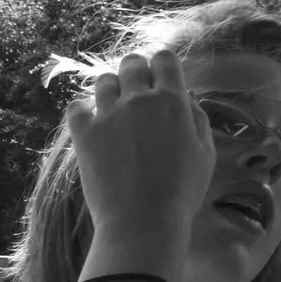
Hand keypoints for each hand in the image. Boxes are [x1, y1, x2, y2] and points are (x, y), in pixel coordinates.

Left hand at [67, 50, 214, 260]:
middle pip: (131, 64)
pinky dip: (82, 111)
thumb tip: (185, 97)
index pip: (164, 59)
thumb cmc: (180, 192)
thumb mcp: (205, 152)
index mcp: (173, 100)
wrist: (142, 222)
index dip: (161, 65)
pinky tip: (90, 124)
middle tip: (135, 91)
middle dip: (134, 72)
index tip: (158, 78)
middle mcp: (138, 100)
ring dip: (110, 90)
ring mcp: (108, 115)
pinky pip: (75, 107)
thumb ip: (196, 118)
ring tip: (113, 109)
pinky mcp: (83, 134)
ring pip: (103, 81)